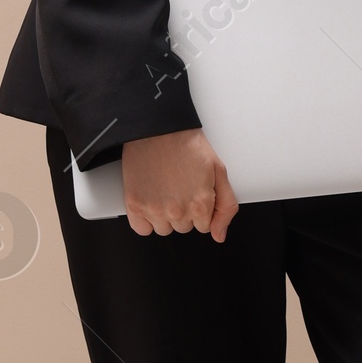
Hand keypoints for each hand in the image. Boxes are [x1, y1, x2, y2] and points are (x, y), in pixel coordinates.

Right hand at [121, 129, 238, 240]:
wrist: (158, 127)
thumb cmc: (187, 144)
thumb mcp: (218, 170)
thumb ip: (226, 206)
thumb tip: (219, 235)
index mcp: (201, 205)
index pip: (204, 226)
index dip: (200, 208)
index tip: (193, 191)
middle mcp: (178, 212)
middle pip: (184, 227)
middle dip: (183, 211)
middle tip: (179, 186)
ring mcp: (154, 210)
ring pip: (164, 229)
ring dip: (164, 215)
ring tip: (164, 189)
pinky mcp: (134, 205)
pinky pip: (142, 229)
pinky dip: (145, 219)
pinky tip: (150, 199)